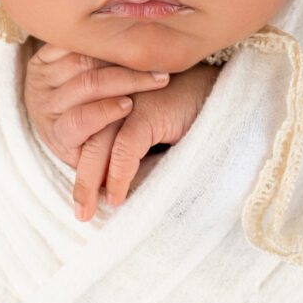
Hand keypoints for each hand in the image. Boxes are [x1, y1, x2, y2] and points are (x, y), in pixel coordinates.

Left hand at [80, 63, 220, 216]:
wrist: (225, 91)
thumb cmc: (188, 109)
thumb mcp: (150, 124)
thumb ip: (127, 144)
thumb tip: (106, 184)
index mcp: (108, 92)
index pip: (79, 127)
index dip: (76, 160)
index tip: (80, 195)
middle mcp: (113, 91)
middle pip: (79, 134)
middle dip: (79, 176)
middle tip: (79, 210)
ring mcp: (130, 98)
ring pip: (97, 143)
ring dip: (89, 181)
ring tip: (87, 211)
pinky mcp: (150, 109)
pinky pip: (125, 146)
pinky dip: (118, 175)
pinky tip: (116, 198)